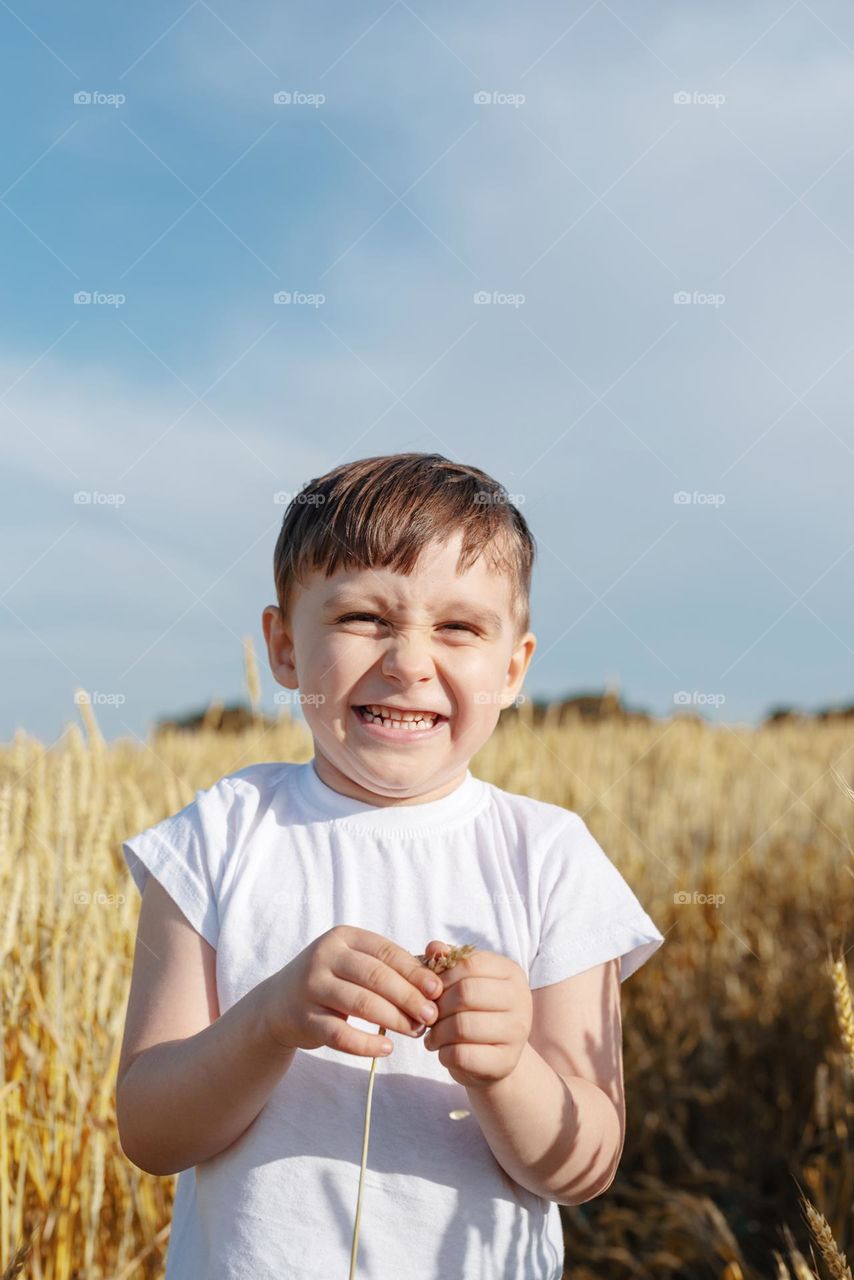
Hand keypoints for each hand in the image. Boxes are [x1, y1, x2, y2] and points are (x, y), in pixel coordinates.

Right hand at [263, 925, 443, 1057]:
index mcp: (343, 937)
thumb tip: (442, 962)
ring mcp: (310, 987)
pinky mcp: (303, 1018)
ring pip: (360, 1004)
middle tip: (431, 1015)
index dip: (415, 972)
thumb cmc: (334, 980)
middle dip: (409, 997)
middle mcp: (324, 956)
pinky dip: (366, 1044)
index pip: (386, 952)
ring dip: (394, 1020)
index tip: (438, 990)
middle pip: (376, 976)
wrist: (280, 1004)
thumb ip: (394, 963)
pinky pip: (340, 1034)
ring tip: (415, 1031)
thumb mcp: (357, 963)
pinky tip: (387, 1049)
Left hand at [420, 940, 532, 1088]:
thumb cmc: (474, 1013)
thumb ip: (447, 963)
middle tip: (428, 1015)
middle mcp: (521, 999)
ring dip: (438, 1032)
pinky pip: (462, 1055)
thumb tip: (434, 947)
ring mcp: (517, 1032)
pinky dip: (444, 1054)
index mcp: (511, 972)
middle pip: (466, 993)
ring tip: (432, 1035)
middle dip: (438, 1006)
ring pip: (462, 1026)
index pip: (469, 964)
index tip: (430, 991)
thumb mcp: (462, 983)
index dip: (441, 977)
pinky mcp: (507, 1062)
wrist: (494, 1058)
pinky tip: (443, 1052)